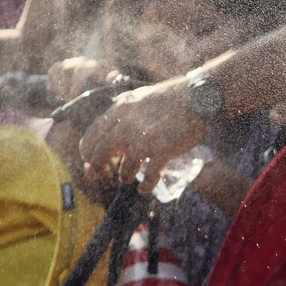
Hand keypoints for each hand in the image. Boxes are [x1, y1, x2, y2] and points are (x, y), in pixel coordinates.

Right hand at [48, 57, 109, 104]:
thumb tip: (116, 73)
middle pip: (76, 68)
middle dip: (70, 84)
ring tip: (59, 97)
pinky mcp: (57, 66)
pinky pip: (53, 70)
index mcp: (94, 67)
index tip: (75, 95)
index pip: (91, 67)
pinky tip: (52, 91)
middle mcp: (82, 62)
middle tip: (66, 98)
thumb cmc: (89, 91)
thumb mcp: (100, 89)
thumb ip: (108, 83)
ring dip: (60, 84)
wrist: (73, 90)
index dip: (81, 82)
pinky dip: (51, 81)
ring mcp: (69, 63)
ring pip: (62, 68)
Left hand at [78, 78, 206, 194]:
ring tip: (126, 179)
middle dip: (96, 167)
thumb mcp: (140, 100)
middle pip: (101, 152)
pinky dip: (146, 185)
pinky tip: (144, 188)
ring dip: (124, 175)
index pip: (93, 134)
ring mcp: (146, 137)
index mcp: (121, 109)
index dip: (87, 151)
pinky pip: (149, 175)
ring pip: (125, 167)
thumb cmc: (171, 99)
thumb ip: (124, 117)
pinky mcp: (164, 149)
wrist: (198, 97)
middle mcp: (128, 124)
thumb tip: (114, 143)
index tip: (89, 160)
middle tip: (98, 175)